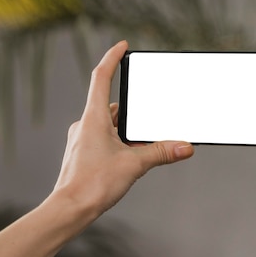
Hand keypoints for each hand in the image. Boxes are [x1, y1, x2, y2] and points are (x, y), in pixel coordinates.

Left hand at [53, 41, 193, 214]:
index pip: (101, 77)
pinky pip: (103, 139)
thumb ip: (161, 152)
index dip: (112, 58)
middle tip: (149, 114)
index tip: (122, 46)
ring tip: (141, 144)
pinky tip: (129, 158)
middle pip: (111, 105)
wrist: (69, 210)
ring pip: (108, 125)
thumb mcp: (134, 164)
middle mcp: (84, 124)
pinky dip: (117, 142)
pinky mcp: (82, 154)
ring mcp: (81, 140)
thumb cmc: (93, 185)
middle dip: (132, 110)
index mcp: (93, 118)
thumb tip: (186, 146)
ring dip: (125, 129)